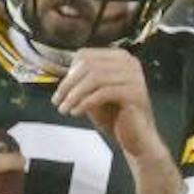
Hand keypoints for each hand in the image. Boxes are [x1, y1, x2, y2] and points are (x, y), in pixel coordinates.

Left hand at [54, 47, 162, 161]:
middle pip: (88, 65)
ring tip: (64, 109)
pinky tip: (76, 112)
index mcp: (119, 57)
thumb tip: (63, 75)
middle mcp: (129, 62)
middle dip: (68, 84)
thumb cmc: (115, 117)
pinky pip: (103, 93)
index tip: (61, 90)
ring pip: (94, 78)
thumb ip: (82, 81)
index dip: (69, 72)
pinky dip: (85, 102)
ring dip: (74, 95)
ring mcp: (133, 76)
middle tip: (57, 101)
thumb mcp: (93, 94)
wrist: (136, 138)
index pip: (86, 55)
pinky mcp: (134, 92)